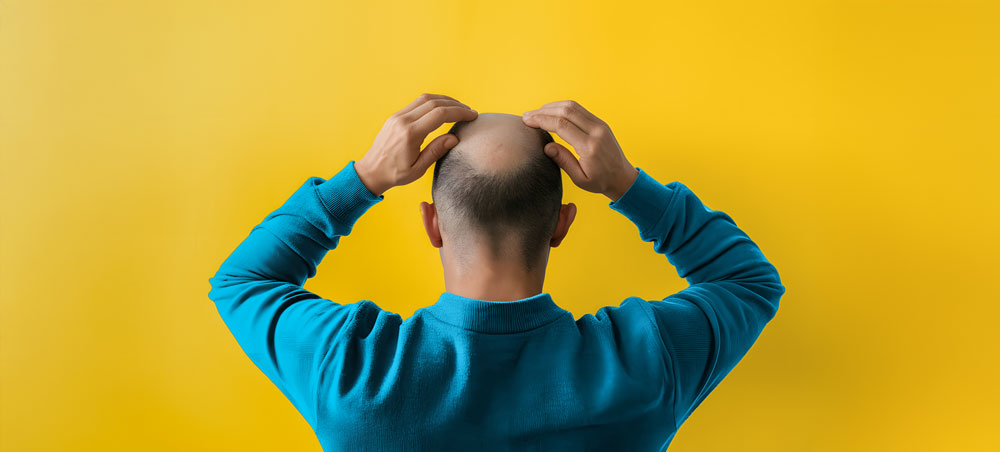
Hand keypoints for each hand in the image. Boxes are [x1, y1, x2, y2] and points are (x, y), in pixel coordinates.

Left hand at [355, 93, 477, 195]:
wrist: (371, 171)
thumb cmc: (395, 174)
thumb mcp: (418, 169)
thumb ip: (436, 151)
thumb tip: (454, 138)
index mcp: (410, 134)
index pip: (440, 114)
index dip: (459, 112)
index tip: (472, 115)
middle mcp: (403, 120)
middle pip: (434, 102)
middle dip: (455, 105)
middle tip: (469, 111)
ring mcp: (398, 116)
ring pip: (425, 99)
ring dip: (445, 100)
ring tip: (458, 108)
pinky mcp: (396, 116)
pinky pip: (417, 103)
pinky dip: (433, 102)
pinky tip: (442, 109)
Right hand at [522, 100, 637, 201]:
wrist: (622, 177)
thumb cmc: (600, 182)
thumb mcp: (580, 179)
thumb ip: (563, 161)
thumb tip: (547, 146)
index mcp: (590, 147)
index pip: (561, 126)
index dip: (542, 120)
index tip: (527, 121)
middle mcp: (596, 131)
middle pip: (566, 111)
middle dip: (543, 111)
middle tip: (527, 116)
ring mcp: (600, 124)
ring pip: (572, 106)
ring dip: (552, 107)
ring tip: (536, 114)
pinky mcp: (600, 122)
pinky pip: (579, 109)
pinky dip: (562, 108)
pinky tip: (551, 114)